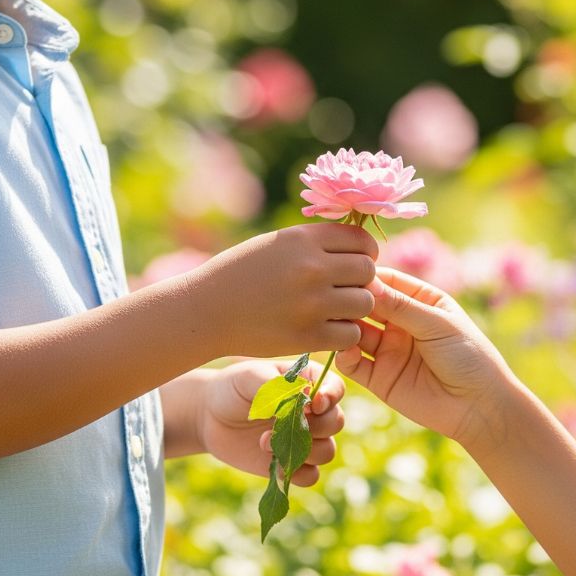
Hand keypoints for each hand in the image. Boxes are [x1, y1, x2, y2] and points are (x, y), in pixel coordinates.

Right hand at [193, 224, 377, 358]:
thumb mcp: (277, 243)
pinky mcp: (307, 337)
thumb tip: (361, 247)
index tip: (354, 261)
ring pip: (365, 303)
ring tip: (336, 309)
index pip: (361, 239)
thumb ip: (317, 243)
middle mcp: (311, 267)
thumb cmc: (243, 272)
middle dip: (362, 279)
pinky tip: (326, 329)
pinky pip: (350, 334)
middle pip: (368, 270)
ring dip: (355, 308)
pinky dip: (343, 334)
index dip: (364, 251)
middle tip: (345, 288)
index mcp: (304, 239)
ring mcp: (311, 303)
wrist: (206, 310)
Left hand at [198, 359, 345, 485]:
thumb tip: (302, 398)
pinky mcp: (292, 464)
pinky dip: (296, 473)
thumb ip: (275, 384)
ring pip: (327, 451)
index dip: (330, 397)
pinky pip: (311, 476)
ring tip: (264, 442)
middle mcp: (312, 411)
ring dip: (301, 452)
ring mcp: (303, 438)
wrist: (210, 417)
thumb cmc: (233, 387)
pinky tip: (272, 464)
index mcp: (307, 382)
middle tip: (281, 425)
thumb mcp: (249, 376)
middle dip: (314, 427)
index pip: (335, 388)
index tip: (311, 404)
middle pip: (336, 422)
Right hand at [336, 266, 516, 451]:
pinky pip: (353, 363)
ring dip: (344, 325)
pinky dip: (344, 354)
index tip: (350, 274)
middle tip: (339, 299)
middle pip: (367, 305)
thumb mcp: (436, 323)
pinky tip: (348, 349)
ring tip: (339, 323)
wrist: (479, 407)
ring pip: (354, 331)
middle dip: (352, 300)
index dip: (369, 277)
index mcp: (419, 301)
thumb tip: (368, 284)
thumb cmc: (468, 356)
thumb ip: (401, 306)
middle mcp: (399, 322)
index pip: (386, 281)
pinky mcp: (379, 377)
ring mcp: (387, 349)